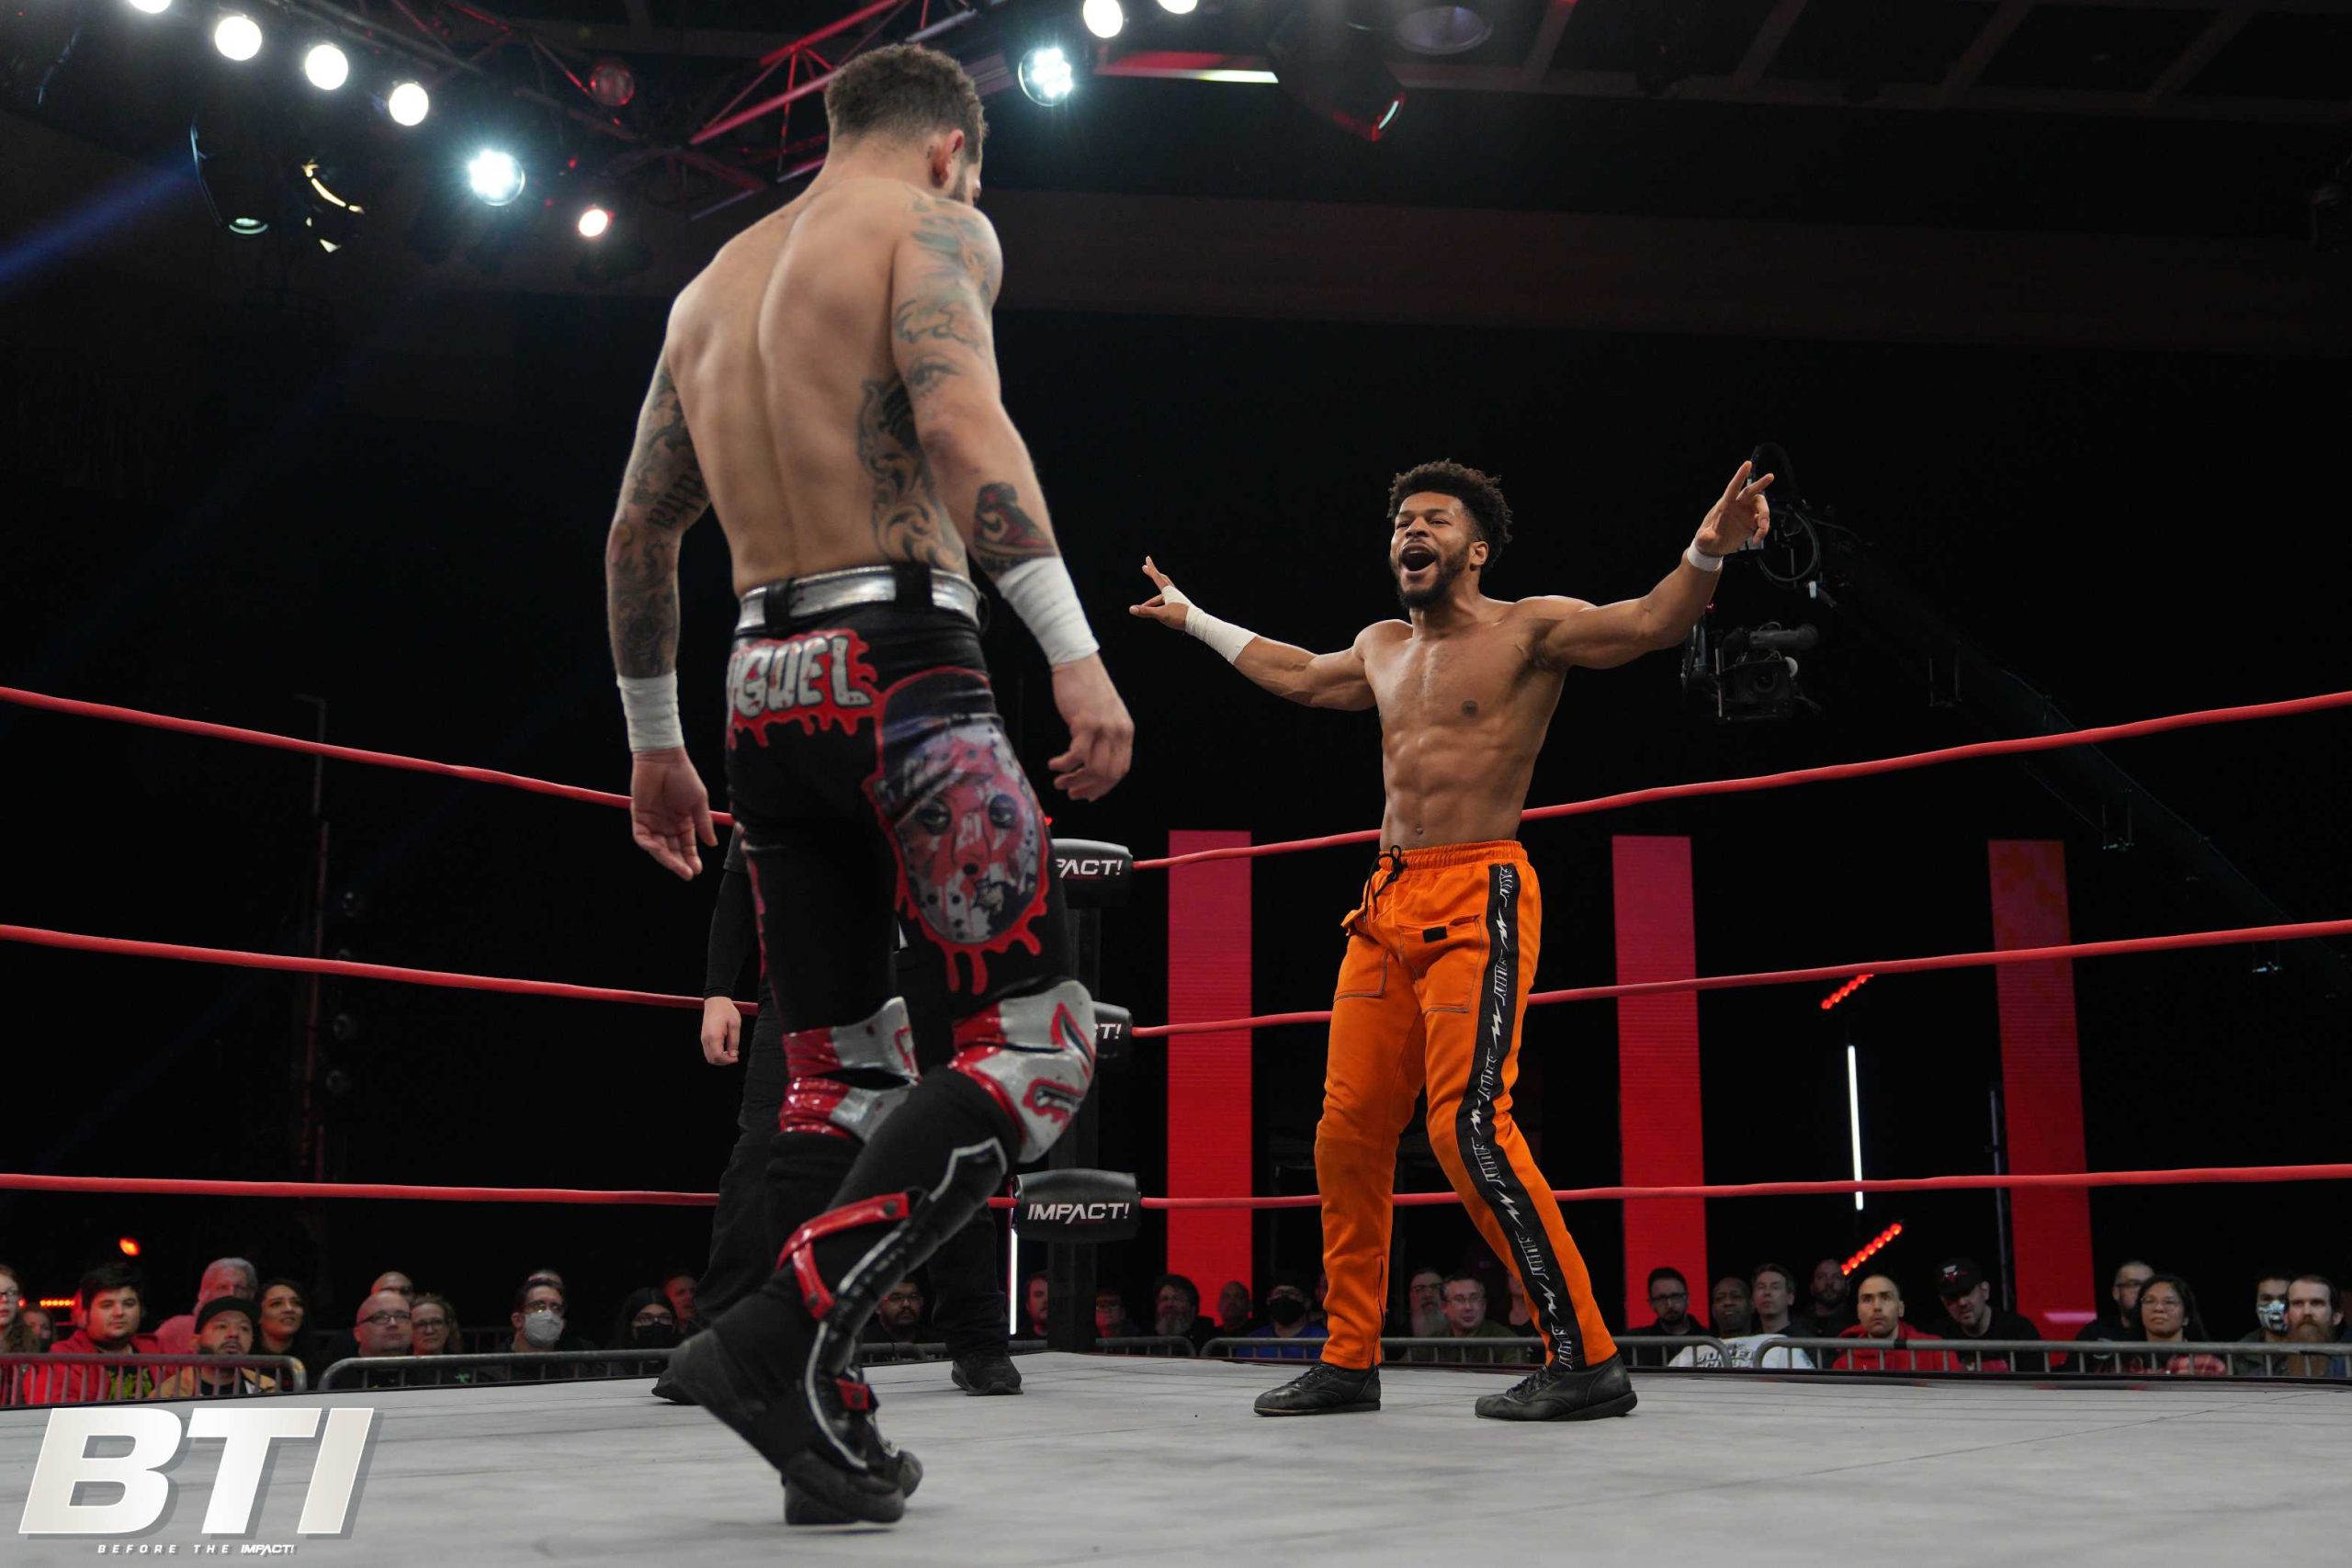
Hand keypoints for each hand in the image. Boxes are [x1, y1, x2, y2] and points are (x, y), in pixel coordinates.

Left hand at [628, 748, 716, 879]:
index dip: (692, 858)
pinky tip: (660, 851)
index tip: (698, 869)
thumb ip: (703, 823)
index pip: (687, 846)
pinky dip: (650, 846)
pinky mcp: (639, 817)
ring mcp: (653, 822)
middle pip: (672, 850)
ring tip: (678, 866)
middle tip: (688, 873)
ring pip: (658, 847)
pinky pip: (642, 837)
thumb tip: (712, 844)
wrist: (664, 759)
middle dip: (680, 863)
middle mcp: (668, 825)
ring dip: (667, 858)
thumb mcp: (698, 801)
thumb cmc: (684, 776)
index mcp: (683, 822)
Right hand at [700, 995, 741, 1065]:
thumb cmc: (727, 1011)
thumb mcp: (735, 1025)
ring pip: (709, 1057)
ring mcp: (703, 1039)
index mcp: (713, 1036)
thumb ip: (734, 1041)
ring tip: (731, 1052)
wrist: (716, 1001)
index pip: (717, 1056)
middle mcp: (706, 1039)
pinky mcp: (704, 1037)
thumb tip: (733, 1055)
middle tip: (735, 1056)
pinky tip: (725, 1049)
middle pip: (712, 1059)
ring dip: (720, 1059)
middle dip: (724, 1062)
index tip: (737, 1058)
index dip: (727, 1061)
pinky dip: (716, 1054)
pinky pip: (708, 1051)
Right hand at [1048, 654, 1133, 801]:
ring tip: (1060, 782)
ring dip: (1074, 781)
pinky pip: (1077, 756)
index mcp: (1125, 732)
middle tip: (1071, 792)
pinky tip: (1054, 765)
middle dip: (1088, 789)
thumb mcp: (1105, 715)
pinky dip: (1065, 766)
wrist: (1078, 663)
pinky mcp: (1086, 724)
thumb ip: (1104, 738)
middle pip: (1108, 775)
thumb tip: (1092, 765)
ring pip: (1094, 769)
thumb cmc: (1086, 688)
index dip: (1104, 787)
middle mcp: (1118, 732)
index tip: (1088, 795)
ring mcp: (1104, 729)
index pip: (1120, 770)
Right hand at [1127, 557, 1190, 629]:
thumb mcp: (1161, 614)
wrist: (1197, 623)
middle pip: (1162, 580)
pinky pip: (1166, 601)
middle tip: (1145, 569)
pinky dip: (1158, 604)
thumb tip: (1131, 609)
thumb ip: (1146, 611)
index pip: (1157, 577)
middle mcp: (1173, 593)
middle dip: (1153, 575)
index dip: (1151, 568)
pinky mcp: (1179, 606)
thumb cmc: (1180, 617)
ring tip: (1143, 607)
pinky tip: (1156, 611)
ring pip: (1162, 595)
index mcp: (1168, 591)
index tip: (1147, 559)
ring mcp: (1177, 599)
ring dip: (1152, 600)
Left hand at [1693, 460, 1774, 557]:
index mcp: (1725, 504)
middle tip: (1770, 476)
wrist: (1714, 548)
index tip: (1748, 463)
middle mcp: (1738, 506)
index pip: (1733, 487)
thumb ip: (1705, 537)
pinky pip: (1763, 523)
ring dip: (1765, 517)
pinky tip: (1755, 540)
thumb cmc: (1706, 539)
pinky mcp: (1752, 523)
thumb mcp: (1704, 539)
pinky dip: (1763, 531)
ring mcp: (1746, 514)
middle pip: (1751, 491)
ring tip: (1761, 530)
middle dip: (1761, 483)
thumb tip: (1706, 537)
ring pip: (1762, 507)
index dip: (1740, 476)